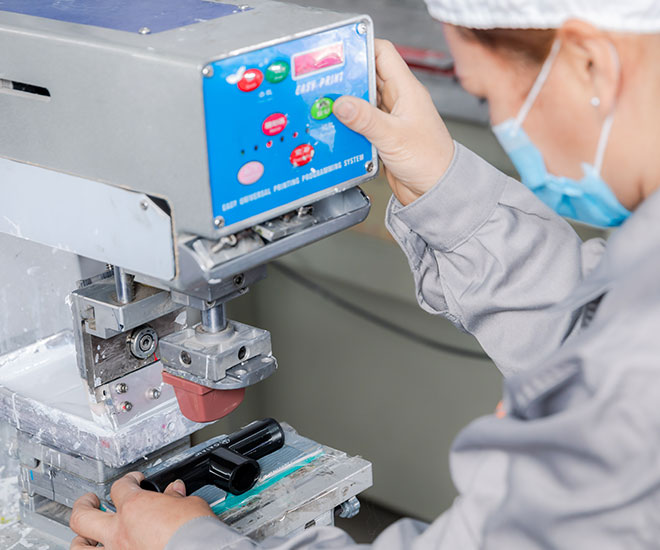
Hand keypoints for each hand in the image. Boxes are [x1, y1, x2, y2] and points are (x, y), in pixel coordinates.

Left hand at [69, 472, 214, 549]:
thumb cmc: (194, 533)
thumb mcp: (189, 505)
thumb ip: (176, 498)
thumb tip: (175, 492)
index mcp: (134, 508)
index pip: (120, 486)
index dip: (128, 480)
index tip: (134, 481)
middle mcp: (119, 532)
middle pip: (83, 516)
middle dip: (84, 505)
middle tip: (90, 500)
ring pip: (79, 547)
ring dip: (81, 540)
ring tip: (86, 536)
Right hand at [333, 39, 454, 205]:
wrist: (435, 191)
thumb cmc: (430, 162)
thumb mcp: (394, 137)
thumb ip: (365, 119)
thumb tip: (341, 103)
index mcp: (406, 90)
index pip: (383, 54)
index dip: (362, 48)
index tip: (341, 53)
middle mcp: (398, 101)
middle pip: (367, 77)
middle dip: (347, 79)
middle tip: (326, 83)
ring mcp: (390, 118)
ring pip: (362, 101)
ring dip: (346, 105)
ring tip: (327, 106)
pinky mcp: (382, 136)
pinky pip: (361, 123)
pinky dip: (348, 125)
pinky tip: (337, 129)